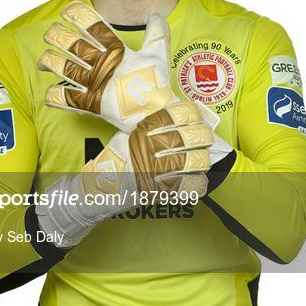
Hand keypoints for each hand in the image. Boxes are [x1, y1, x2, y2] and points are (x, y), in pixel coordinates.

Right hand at [36, 101, 211, 247]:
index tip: (198, 114)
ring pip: (192, 161)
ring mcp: (154, 170)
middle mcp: (149, 147)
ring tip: (204, 159)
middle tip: (207, 137)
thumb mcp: (129, 136)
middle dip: (203, 136)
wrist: (99, 188)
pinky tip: (200, 181)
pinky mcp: (158, 192)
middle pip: (189, 137)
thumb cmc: (116, 160)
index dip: (192, 113)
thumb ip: (151, 129)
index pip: (175, 114)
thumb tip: (179, 121)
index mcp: (142, 130)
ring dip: (203, 159)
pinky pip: (188, 186)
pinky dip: (199, 184)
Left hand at [38, 1, 176, 132]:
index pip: (94, 27)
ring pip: (64, 68)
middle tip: (50, 31)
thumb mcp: (158, 55)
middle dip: (57, 36)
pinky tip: (48, 92)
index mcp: (116, 51)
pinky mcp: (90, 104)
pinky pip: (65, 98)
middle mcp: (102, 65)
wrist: (156, 115)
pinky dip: (54, 96)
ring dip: (50, 61)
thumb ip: (156, 34)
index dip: (78, 16)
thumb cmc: (157, 84)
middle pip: (73, 45)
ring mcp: (94, 85)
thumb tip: (157, 15)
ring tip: (43, 60)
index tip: (67, 11)